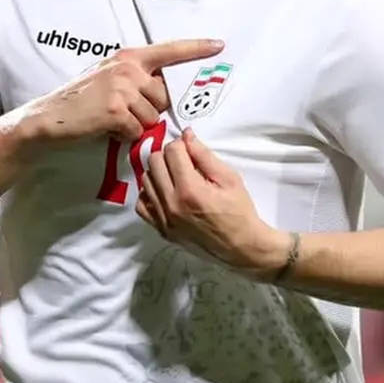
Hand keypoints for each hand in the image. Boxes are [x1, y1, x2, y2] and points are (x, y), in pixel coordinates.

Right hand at [22, 39, 223, 148]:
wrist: (48, 119)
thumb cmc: (79, 101)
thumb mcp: (107, 77)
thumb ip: (134, 77)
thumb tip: (161, 90)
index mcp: (128, 57)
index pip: (169, 50)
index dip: (196, 48)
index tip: (219, 45)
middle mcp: (128, 68)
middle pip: (163, 97)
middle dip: (150, 110)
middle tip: (123, 113)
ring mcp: (122, 88)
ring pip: (153, 117)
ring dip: (137, 125)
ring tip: (111, 121)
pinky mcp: (115, 110)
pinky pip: (137, 130)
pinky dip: (124, 136)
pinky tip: (106, 129)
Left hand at [136, 128, 282, 276]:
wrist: (241, 247)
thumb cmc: (239, 211)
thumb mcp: (228, 177)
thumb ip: (204, 155)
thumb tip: (186, 135)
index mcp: (190, 189)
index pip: (171, 151)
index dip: (181, 144)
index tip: (190, 149)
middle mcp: (172, 204)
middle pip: (154, 162)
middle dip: (168, 155)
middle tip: (183, 161)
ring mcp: (164, 219)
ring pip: (145, 180)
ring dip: (159, 172)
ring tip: (175, 176)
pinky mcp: (161, 230)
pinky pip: (142, 205)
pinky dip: (150, 193)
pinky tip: (164, 191)